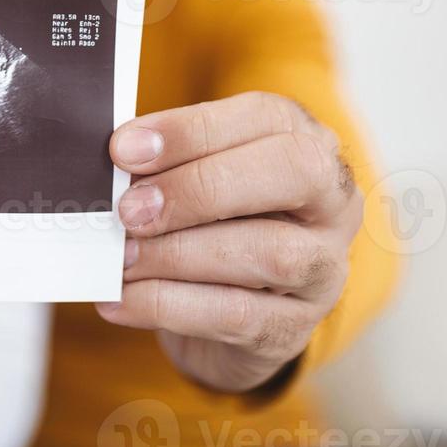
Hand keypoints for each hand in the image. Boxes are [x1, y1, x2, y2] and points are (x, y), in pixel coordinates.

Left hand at [97, 92, 361, 392]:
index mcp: (307, 143)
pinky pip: (237, 315)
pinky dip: (167, 305)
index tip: (125, 150)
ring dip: (179, 253)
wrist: (236, 321)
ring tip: (122, 257)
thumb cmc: (214, 228)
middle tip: (130, 209)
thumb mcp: (198, 181)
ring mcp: (324, 269)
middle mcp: (332, 202)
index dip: (191, 131)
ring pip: (269, 252)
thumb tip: (114, 164)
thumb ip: (168, 166)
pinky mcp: (294, 328)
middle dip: (200, 188)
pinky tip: (121, 299)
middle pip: (292, 173)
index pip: (265, 118)